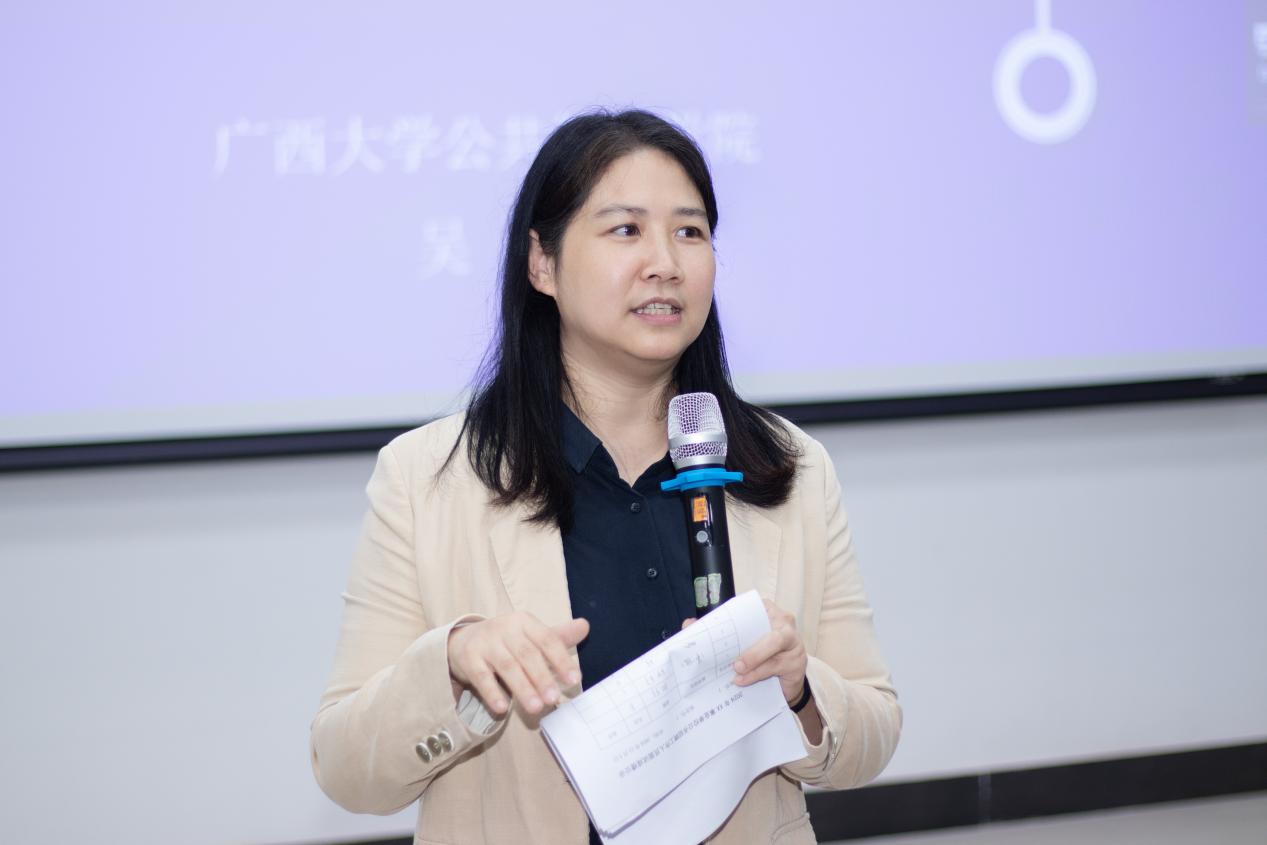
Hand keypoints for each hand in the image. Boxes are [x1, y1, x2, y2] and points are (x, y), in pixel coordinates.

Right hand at [447, 613, 588, 716]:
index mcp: (524, 621)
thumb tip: (585, 626)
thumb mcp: (531, 635)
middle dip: (542, 677)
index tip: (574, 680)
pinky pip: (481, 677)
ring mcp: (485, 642)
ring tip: (536, 707)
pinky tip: (502, 708)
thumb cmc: (506, 641)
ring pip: (507, 666)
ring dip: (522, 688)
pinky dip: (492, 693)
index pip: (547, 639)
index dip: (561, 660)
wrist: (462, 640)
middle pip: (527, 654)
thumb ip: (557, 637)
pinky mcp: (469, 658)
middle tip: (554, 698)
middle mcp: (505, 628)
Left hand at [685, 598, 806, 705]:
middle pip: (770, 632)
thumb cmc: (759, 654)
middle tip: (734, 663)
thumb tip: (688, 625)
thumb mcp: (740, 641)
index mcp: (767, 611)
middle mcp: (784, 622)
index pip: (751, 610)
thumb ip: (718, 632)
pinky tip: (744, 681)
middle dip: (752, 648)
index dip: (735, 618)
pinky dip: (758, 675)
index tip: (719, 628)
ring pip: (774, 649)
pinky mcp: (797, 662)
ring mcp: (794, 642)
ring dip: (754, 662)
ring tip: (736, 673)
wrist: (783, 681)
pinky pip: (776, 667)